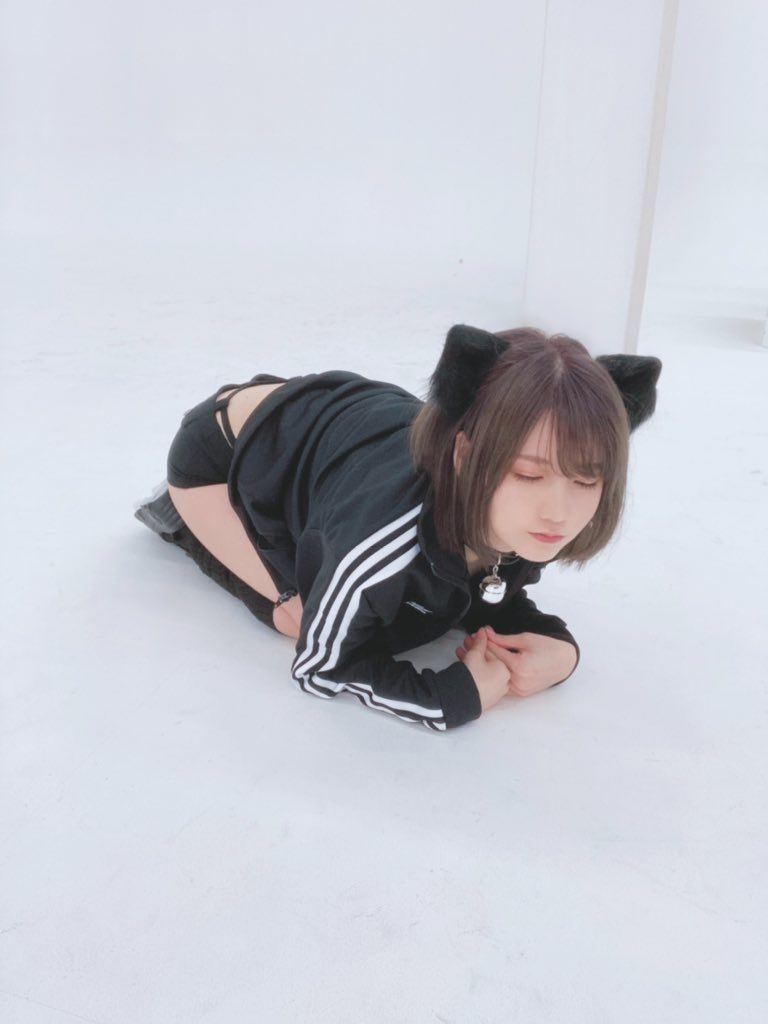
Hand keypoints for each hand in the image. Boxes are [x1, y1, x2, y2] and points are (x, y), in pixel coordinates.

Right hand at [456, 628, 511, 713]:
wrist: (461, 700)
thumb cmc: (472, 677)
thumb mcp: (475, 654)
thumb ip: (480, 641)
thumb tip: (483, 632)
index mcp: (505, 670)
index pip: (493, 651)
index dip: (481, 641)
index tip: (474, 636)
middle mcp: (504, 681)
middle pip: (488, 661)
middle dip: (475, 651)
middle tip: (465, 644)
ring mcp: (496, 691)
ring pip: (484, 671)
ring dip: (472, 660)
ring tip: (460, 653)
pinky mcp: (487, 698)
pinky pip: (482, 680)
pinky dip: (475, 672)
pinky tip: (464, 665)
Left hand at [457, 627, 576, 696]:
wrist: (564, 662)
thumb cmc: (547, 647)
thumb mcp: (525, 639)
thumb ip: (504, 639)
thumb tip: (486, 633)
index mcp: (520, 666)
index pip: (495, 652)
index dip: (484, 641)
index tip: (474, 634)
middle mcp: (518, 680)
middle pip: (492, 665)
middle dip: (479, 653)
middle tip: (467, 643)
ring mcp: (519, 689)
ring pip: (495, 676)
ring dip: (483, 665)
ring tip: (469, 654)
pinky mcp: (520, 693)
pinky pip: (502, 684)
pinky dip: (494, 675)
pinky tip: (484, 667)